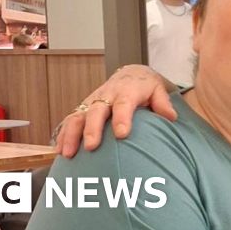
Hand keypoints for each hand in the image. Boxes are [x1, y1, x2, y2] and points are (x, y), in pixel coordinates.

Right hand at [54, 65, 177, 157]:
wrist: (131, 75)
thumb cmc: (145, 87)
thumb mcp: (157, 90)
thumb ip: (163, 103)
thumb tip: (171, 117)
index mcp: (127, 91)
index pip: (123, 104)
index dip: (122, 118)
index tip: (122, 134)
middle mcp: (106, 96)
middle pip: (96, 111)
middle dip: (92, 128)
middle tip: (91, 146)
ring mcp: (92, 102)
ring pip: (78, 116)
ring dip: (71, 134)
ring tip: (68, 154)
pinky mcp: (83, 109)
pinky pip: (70, 121)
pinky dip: (63, 136)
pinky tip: (59, 151)